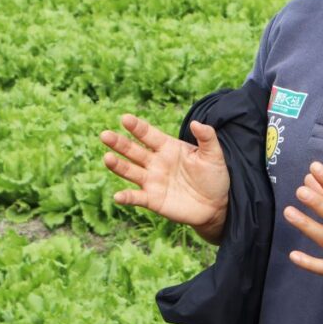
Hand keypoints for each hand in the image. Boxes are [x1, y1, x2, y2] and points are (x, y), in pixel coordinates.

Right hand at [100, 114, 229, 233]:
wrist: (217, 205)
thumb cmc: (214, 176)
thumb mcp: (214, 155)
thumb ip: (207, 137)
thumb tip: (196, 122)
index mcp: (168, 147)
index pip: (148, 134)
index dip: (137, 127)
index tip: (124, 118)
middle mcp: (156, 162)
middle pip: (133, 151)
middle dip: (119, 143)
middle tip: (105, 135)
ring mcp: (152, 181)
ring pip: (130, 171)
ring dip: (118, 166)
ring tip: (107, 158)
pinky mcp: (153, 200)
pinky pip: (137, 198)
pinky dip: (127, 197)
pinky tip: (118, 196)